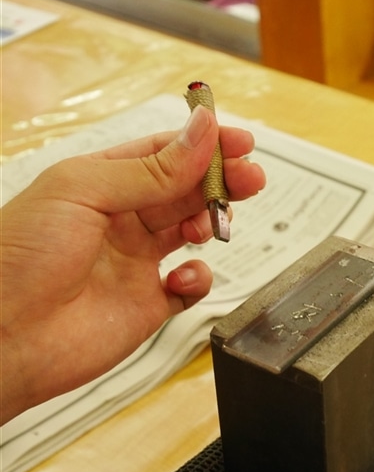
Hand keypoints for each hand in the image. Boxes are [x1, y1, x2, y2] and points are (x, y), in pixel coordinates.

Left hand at [0, 106, 265, 424]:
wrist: (0, 339)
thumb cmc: (19, 258)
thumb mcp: (84, 191)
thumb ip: (152, 168)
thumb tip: (202, 132)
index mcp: (101, 182)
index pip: (163, 152)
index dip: (202, 144)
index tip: (238, 140)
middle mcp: (121, 219)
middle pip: (185, 188)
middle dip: (220, 180)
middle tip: (250, 176)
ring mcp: (136, 261)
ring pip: (192, 230)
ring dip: (212, 221)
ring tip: (215, 223)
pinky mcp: (148, 304)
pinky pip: (190, 285)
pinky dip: (197, 278)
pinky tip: (181, 277)